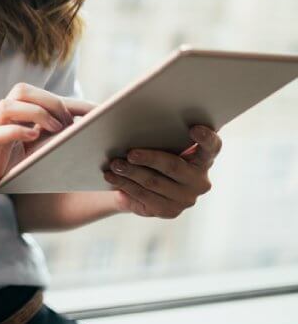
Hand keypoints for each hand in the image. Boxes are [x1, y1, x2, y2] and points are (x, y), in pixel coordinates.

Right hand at [0, 83, 94, 216]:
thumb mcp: (28, 155)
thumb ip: (47, 143)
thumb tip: (83, 138)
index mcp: (15, 117)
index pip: (44, 97)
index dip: (73, 101)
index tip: (100, 111)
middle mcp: (2, 119)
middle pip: (23, 90)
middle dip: (51, 101)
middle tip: (70, 123)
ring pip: (9, 104)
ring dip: (36, 112)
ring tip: (56, 128)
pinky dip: (18, 130)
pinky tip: (33, 138)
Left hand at [103, 125, 221, 218]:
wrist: (148, 183)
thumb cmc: (158, 149)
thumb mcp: (163, 139)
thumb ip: (161, 129)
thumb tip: (133, 112)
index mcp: (204, 157)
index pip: (212, 146)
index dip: (206, 138)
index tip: (194, 129)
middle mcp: (200, 180)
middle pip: (173, 165)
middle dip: (149, 158)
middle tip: (130, 153)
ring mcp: (186, 198)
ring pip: (154, 182)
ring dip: (130, 173)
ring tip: (114, 164)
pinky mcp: (170, 211)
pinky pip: (144, 198)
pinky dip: (125, 185)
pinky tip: (112, 178)